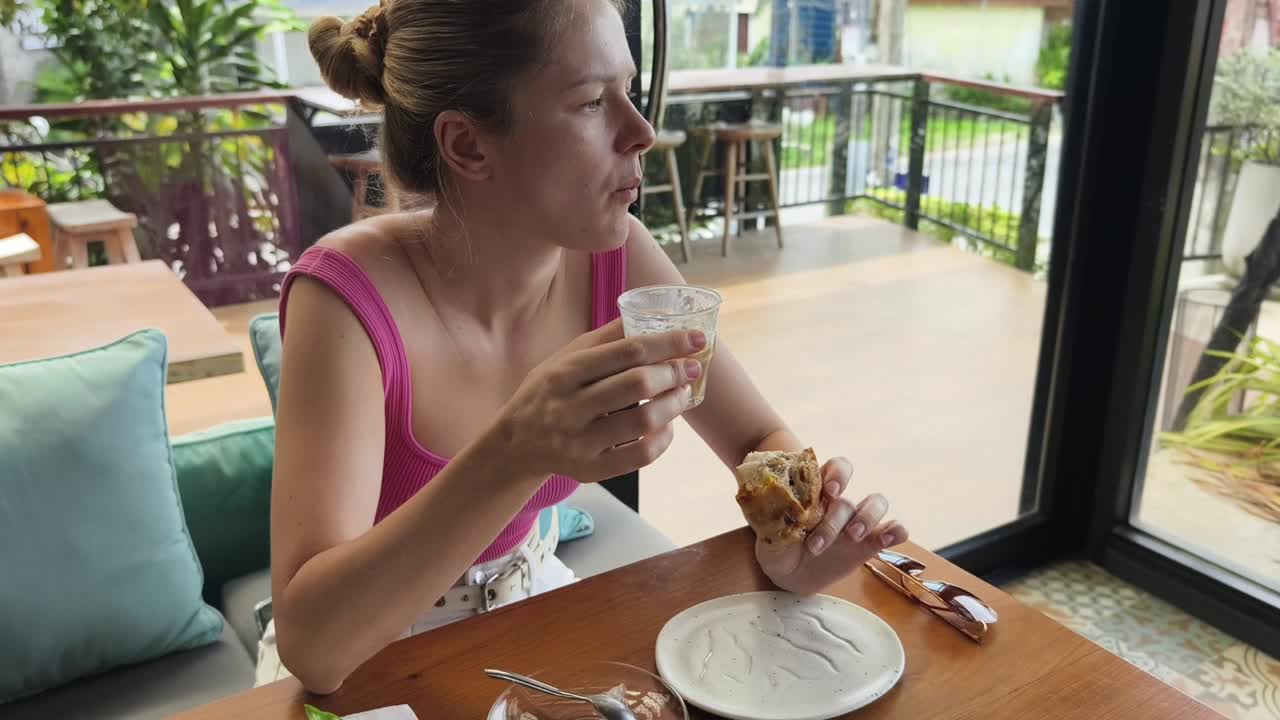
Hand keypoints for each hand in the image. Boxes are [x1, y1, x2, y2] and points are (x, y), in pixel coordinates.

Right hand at [494, 319, 703, 482]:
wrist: (514, 443)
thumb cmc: (548, 391)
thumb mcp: (564, 357)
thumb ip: (605, 338)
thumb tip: (647, 312)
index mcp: (565, 372)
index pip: (628, 350)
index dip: (669, 342)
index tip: (696, 339)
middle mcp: (570, 406)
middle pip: (637, 384)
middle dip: (674, 373)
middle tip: (691, 368)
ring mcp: (580, 441)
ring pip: (643, 421)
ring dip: (674, 404)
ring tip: (683, 394)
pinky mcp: (590, 469)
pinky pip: (640, 456)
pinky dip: (663, 439)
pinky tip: (667, 426)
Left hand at [754, 456, 907, 595]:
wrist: (788, 574)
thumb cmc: (778, 545)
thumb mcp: (769, 532)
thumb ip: (773, 520)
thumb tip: (774, 511)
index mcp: (817, 492)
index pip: (836, 468)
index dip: (837, 475)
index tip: (828, 492)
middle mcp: (840, 502)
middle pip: (850, 496)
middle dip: (838, 516)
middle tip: (818, 542)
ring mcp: (857, 522)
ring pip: (877, 503)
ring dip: (867, 518)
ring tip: (852, 537)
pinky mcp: (871, 542)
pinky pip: (894, 529)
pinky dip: (896, 530)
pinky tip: (886, 539)